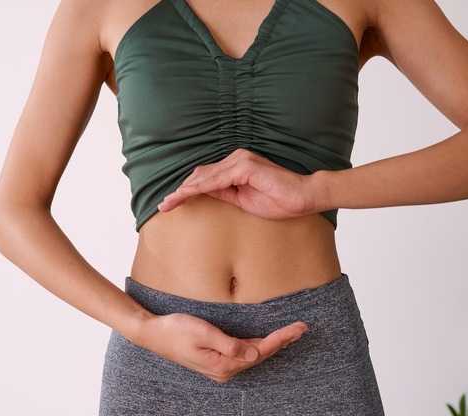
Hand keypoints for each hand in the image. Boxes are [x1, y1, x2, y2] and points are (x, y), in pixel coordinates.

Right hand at [137, 312, 307, 382]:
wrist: (153, 334)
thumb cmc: (176, 330)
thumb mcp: (204, 333)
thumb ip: (230, 345)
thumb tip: (254, 354)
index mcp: (224, 365)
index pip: (260, 351)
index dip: (281, 339)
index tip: (297, 328)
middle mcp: (225, 370)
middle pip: (261, 355)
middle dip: (283, 341)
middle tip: (302, 328)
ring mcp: (221, 366)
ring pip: (254, 355)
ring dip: (273, 344)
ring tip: (291, 333)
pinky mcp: (217, 359)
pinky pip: (243, 353)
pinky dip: (258, 345)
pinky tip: (268, 340)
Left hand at [158, 148, 319, 219]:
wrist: (304, 197)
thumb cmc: (279, 200)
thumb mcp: (244, 200)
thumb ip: (225, 193)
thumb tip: (204, 193)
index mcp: (237, 166)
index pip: (206, 177)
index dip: (187, 190)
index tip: (172, 204)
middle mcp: (236, 158)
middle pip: (200, 175)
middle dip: (181, 191)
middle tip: (163, 205)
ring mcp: (241, 161)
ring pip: (204, 177)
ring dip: (184, 191)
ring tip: (168, 203)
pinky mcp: (245, 167)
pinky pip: (216, 180)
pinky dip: (199, 189)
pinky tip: (185, 196)